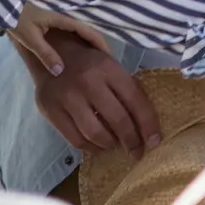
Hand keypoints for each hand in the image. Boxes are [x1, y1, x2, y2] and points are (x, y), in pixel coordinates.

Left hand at [9, 4, 108, 75]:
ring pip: (82, 23)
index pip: (89, 30)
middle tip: (102, 58)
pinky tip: (77, 41)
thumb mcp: (29, 37)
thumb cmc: (16, 16)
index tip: (109, 57)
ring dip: (89, 36)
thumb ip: (46, 54)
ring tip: (92, 52)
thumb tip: (60, 71)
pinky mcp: (55, 8)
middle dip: (97, 41)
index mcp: (64, 16)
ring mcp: (62, 8)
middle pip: (89, 26)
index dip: (100, 44)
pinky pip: (73, 21)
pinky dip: (79, 32)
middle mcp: (67, 10)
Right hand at [24, 30, 161, 157]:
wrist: (51, 53)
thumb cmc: (89, 64)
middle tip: (137, 151)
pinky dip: (90, 148)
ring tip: (116, 145)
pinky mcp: (50, 110)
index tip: (155, 141)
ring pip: (95, 133)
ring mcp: (67, 97)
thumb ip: (127, 90)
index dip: (148, 124)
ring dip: (110, 145)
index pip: (134, 100)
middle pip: (117, 119)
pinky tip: (97, 146)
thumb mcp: (111, 67)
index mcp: (108, 68)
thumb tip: (146, 125)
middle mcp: (88, 82)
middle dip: (131, 140)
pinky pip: (74, 139)